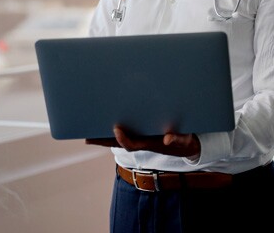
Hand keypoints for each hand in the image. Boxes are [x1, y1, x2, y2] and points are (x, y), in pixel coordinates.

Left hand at [85, 125, 200, 157]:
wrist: (187, 146)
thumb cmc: (184, 141)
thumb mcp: (184, 140)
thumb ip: (178, 139)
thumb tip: (168, 138)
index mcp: (150, 143)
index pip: (132, 143)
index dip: (123, 138)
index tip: (116, 129)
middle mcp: (142, 141)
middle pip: (118, 143)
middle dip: (103, 141)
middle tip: (87, 138)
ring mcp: (141, 138)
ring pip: (118, 139)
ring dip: (104, 137)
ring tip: (89, 133)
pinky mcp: (141, 133)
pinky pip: (124, 133)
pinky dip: (112, 133)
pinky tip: (103, 126)